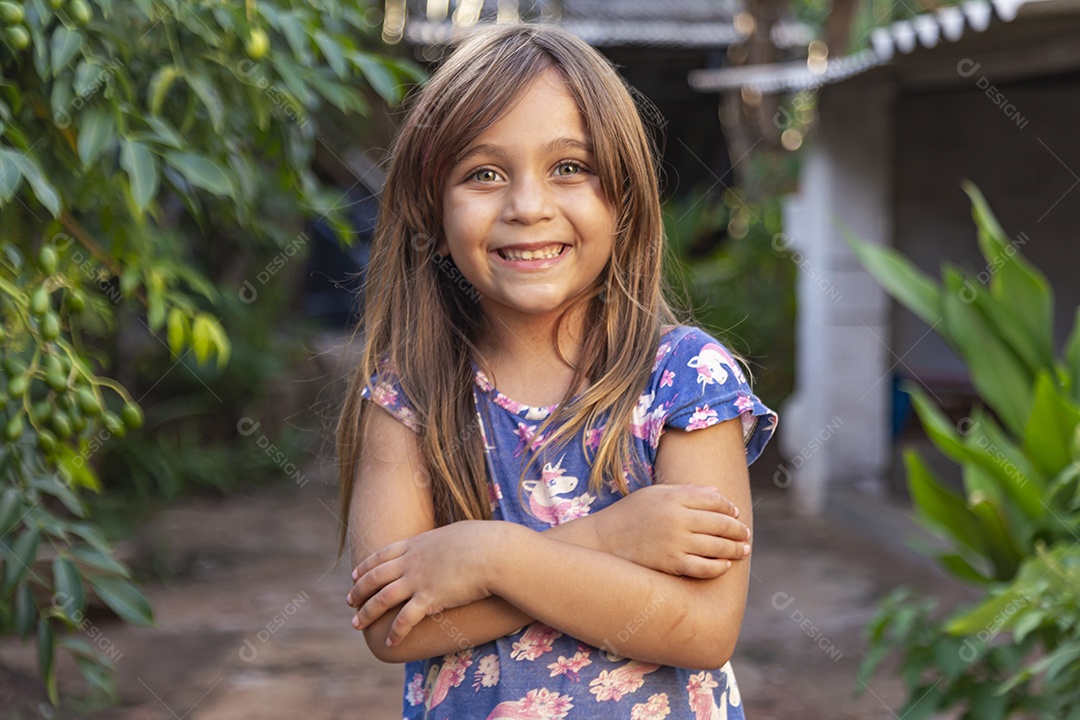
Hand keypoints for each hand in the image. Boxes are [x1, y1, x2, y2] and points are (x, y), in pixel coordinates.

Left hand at [345, 520, 499, 645]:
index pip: (383, 554)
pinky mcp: (429, 598)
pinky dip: (395, 632)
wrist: (493, 552)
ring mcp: (418, 580)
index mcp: (417, 543)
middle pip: (376, 577)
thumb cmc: (484, 540)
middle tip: (349, 601)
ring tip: (357, 624)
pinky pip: (405, 619)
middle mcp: (412, 561)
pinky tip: (390, 642)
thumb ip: (446, 541)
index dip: (366, 566)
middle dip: (359, 590)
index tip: (354, 574)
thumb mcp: (458, 533)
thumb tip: (451, 542)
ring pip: (382, 598)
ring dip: (367, 612)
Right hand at [589, 484, 749, 577]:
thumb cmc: (629, 514)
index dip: (729, 508)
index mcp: (674, 496)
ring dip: (735, 549)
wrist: (603, 540)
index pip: (714, 500)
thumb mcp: (655, 494)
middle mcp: (677, 518)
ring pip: (717, 547)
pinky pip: (704, 567)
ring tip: (743, 550)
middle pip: (721, 523)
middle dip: (738, 530)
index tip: (734, 514)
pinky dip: (719, 567)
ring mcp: (675, 542)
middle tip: (745, 534)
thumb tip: (717, 492)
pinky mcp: (671, 564)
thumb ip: (687, 491)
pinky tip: (724, 566)